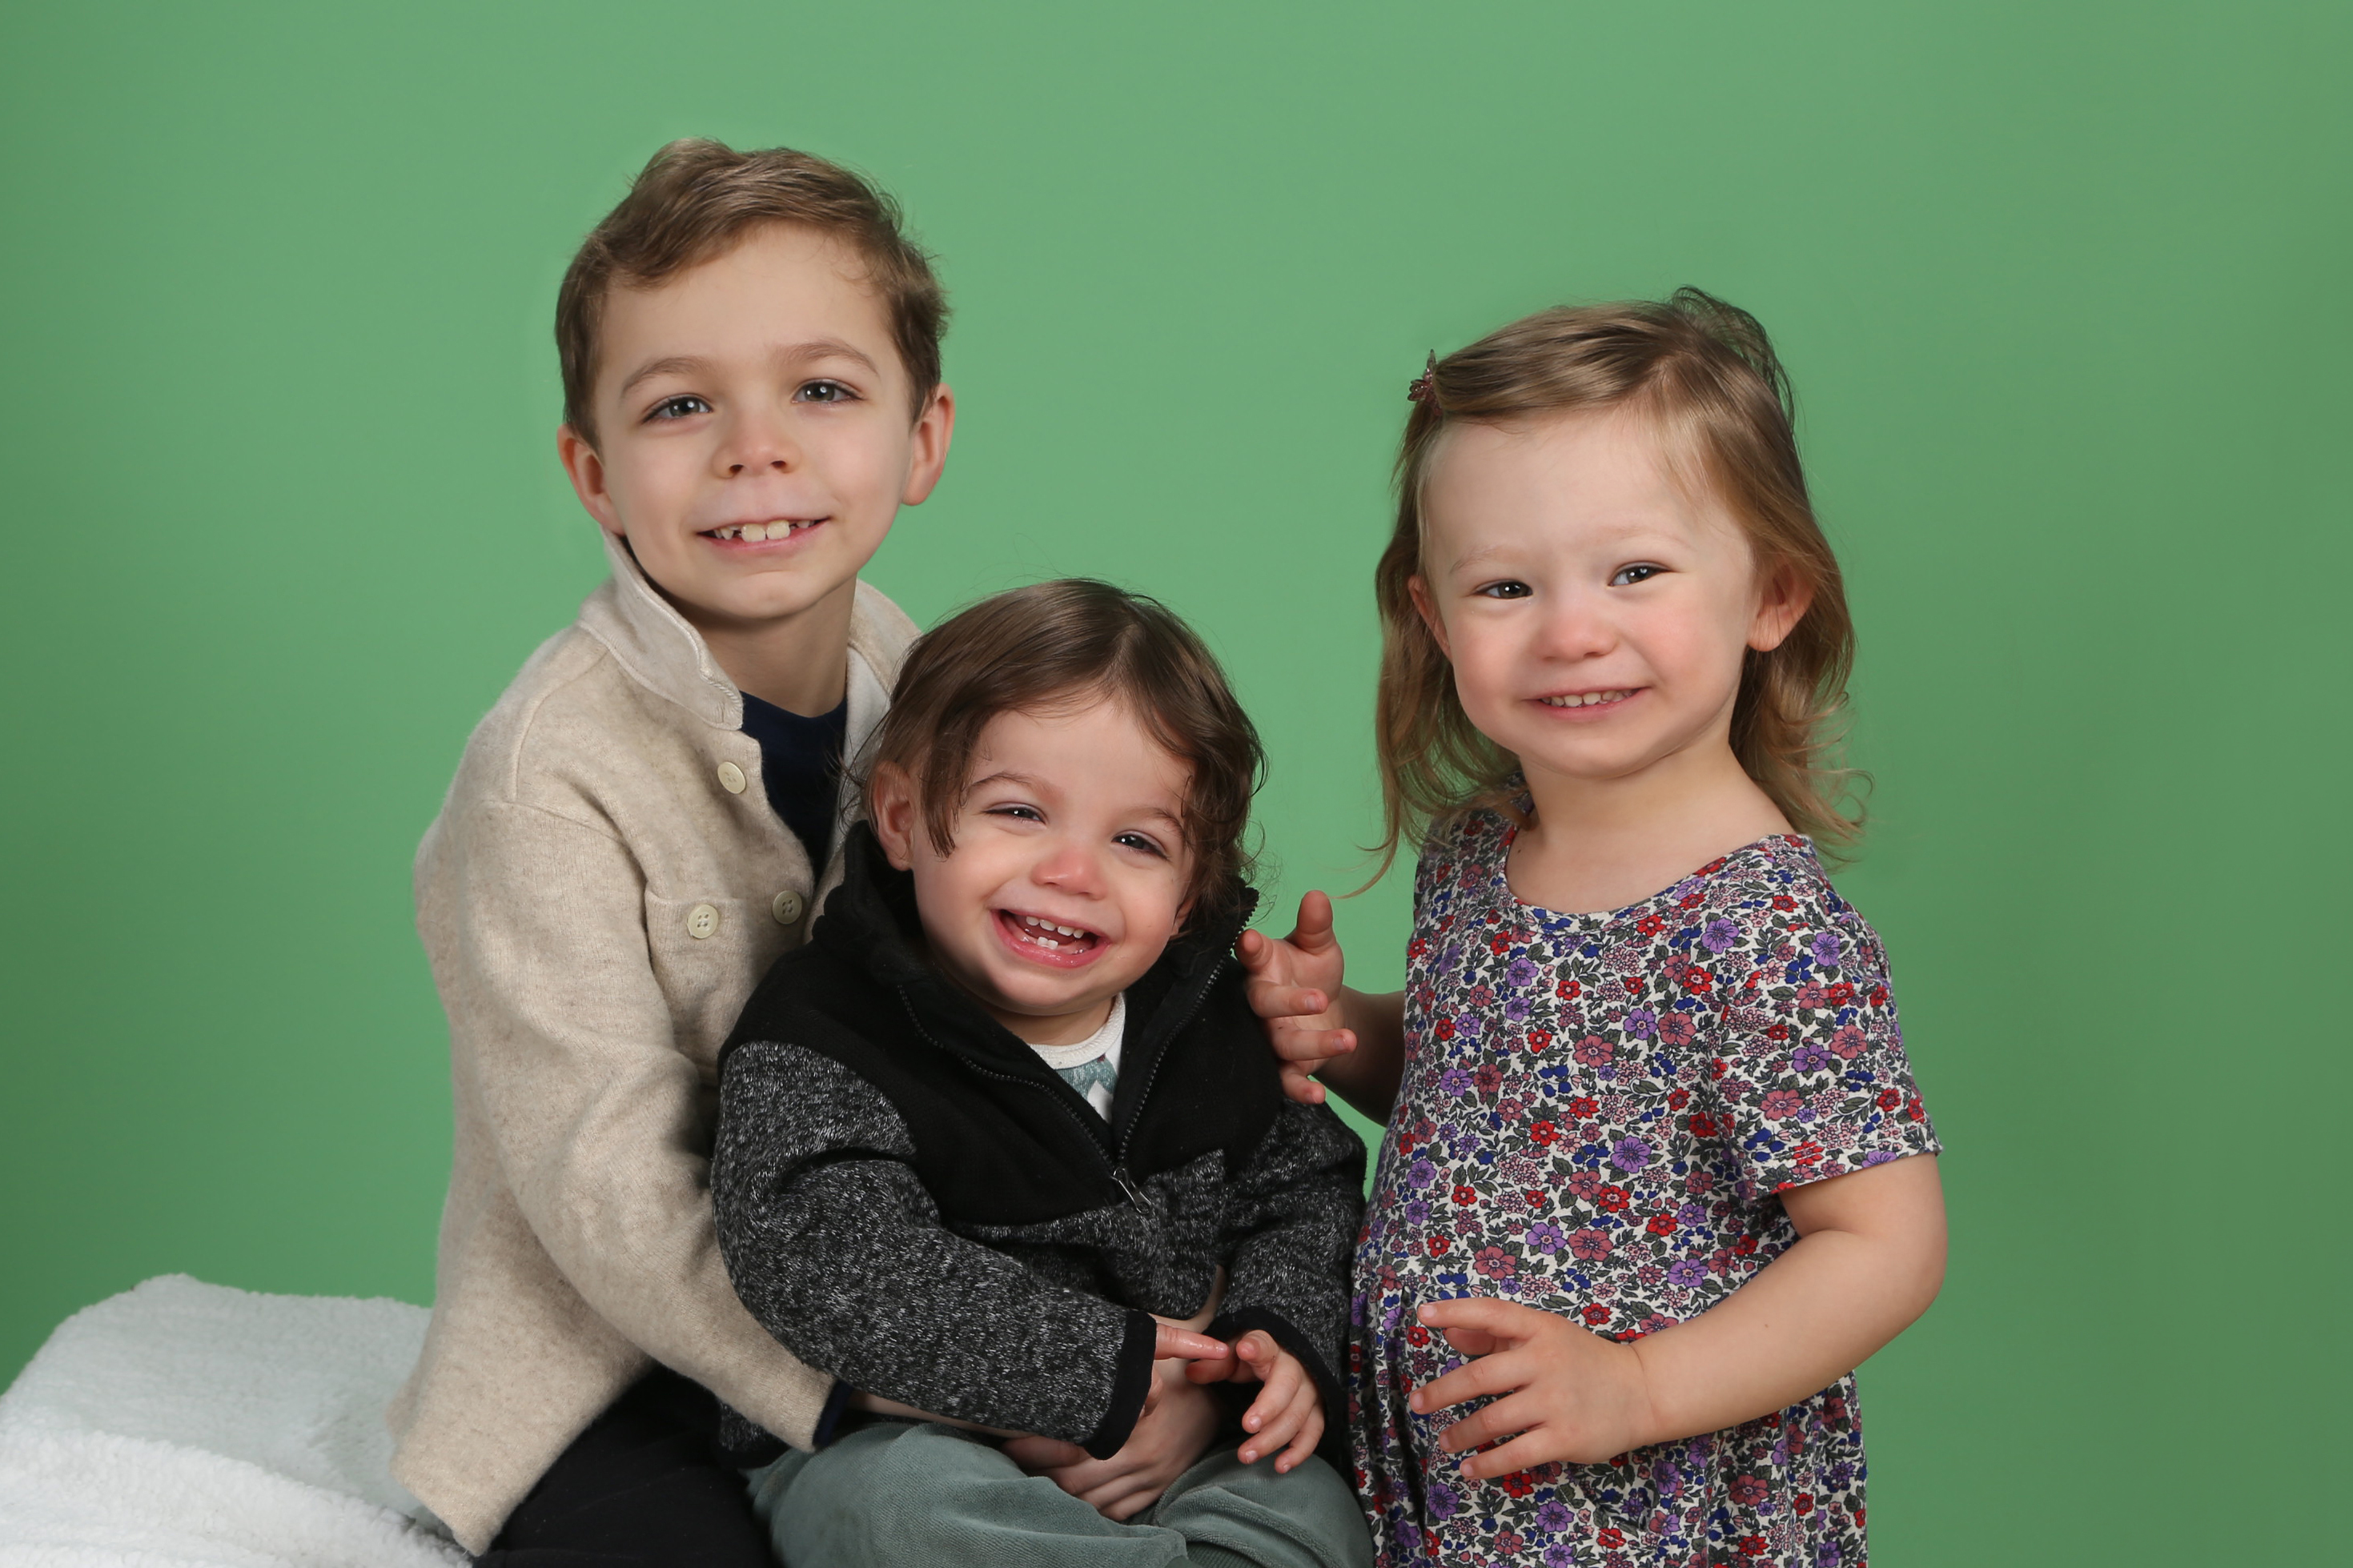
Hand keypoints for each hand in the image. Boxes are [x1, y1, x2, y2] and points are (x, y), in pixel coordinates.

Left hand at [1003, 1360, 1220, 1520]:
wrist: (1224, 1403)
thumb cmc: (1181, 1377)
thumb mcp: (1154, 1361)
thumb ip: (1124, 1362)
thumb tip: (1074, 1350)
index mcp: (1133, 1430)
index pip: (1069, 1451)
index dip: (1034, 1450)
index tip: (1009, 1442)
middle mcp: (1139, 1461)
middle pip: (1072, 1483)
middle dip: (1038, 1475)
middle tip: (1013, 1461)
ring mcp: (1148, 1480)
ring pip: (1090, 1502)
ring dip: (1059, 1494)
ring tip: (1033, 1477)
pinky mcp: (1156, 1490)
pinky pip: (1115, 1512)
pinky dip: (1090, 1509)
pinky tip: (1070, 1496)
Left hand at [1183, 1329, 1324, 1471]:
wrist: (1283, 1358)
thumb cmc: (1251, 1356)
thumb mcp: (1231, 1355)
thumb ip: (1214, 1364)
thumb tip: (1192, 1373)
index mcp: (1271, 1347)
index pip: (1265, 1345)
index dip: (1257, 1348)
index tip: (1244, 1350)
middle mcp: (1296, 1368)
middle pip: (1286, 1388)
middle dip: (1268, 1409)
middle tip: (1247, 1425)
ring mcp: (1309, 1391)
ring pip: (1298, 1416)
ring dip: (1274, 1438)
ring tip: (1247, 1455)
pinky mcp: (1316, 1411)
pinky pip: (1314, 1433)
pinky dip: (1300, 1451)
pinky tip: (1280, 1465)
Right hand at [1236, 891, 1352, 1105]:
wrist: (1325, 1013)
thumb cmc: (1312, 971)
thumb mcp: (1319, 945)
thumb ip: (1316, 924)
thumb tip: (1318, 896)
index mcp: (1263, 966)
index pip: (1251, 955)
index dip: (1249, 949)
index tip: (1251, 940)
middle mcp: (1259, 1002)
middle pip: (1263, 1004)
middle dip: (1289, 1003)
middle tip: (1320, 999)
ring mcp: (1269, 1036)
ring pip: (1281, 1043)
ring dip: (1314, 1044)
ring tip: (1348, 1040)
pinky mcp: (1284, 1065)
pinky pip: (1286, 1081)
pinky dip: (1300, 1090)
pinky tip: (1317, 1095)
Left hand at [1410, 1298, 1657, 1478]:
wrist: (1640, 1391)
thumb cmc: (1581, 1360)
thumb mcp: (1543, 1335)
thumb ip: (1494, 1332)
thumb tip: (1449, 1331)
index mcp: (1540, 1329)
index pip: (1492, 1313)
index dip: (1455, 1311)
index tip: (1423, 1316)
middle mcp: (1546, 1361)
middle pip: (1479, 1377)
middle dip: (1441, 1392)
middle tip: (1417, 1403)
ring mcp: (1556, 1401)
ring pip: (1492, 1420)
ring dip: (1460, 1433)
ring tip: (1444, 1441)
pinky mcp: (1565, 1437)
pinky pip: (1514, 1454)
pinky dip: (1486, 1463)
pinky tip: (1468, 1468)